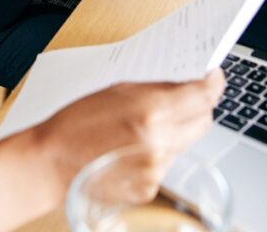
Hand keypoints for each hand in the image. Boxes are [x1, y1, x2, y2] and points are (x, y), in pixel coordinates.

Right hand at [33, 69, 225, 191]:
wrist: (52, 163)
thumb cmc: (76, 124)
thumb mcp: (117, 91)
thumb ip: (158, 89)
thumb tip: (187, 85)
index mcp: (151, 112)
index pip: (203, 97)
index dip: (214, 84)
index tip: (215, 77)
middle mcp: (159, 143)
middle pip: (204, 122)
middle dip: (198, 107)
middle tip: (185, 98)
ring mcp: (156, 170)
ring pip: (187, 143)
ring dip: (177, 130)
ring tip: (145, 126)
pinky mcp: (150, 189)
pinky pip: (169, 163)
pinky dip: (160, 152)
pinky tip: (136, 147)